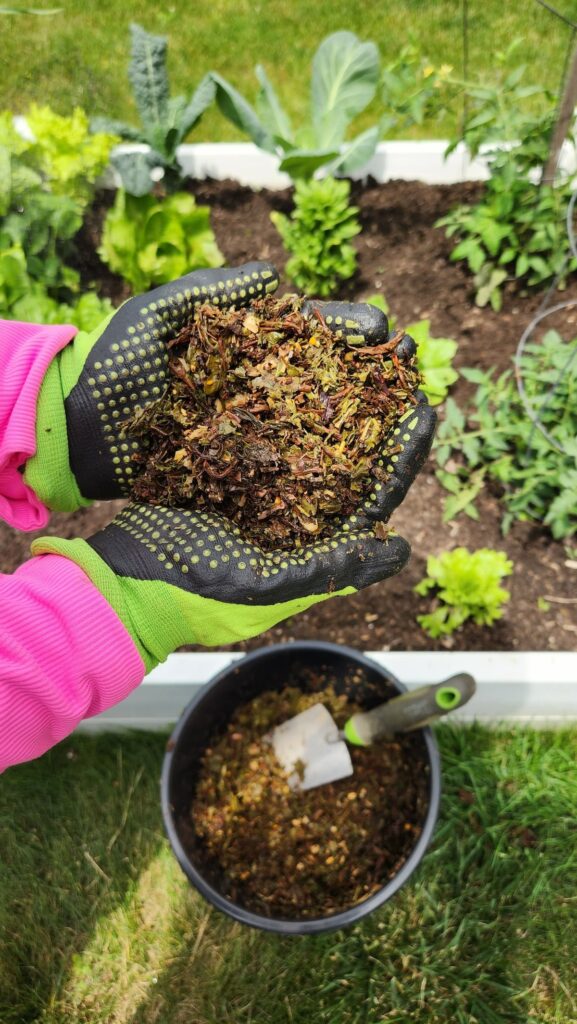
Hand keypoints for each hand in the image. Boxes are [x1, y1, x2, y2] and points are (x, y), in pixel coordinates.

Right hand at [33, 301, 434, 664]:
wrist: (126, 578)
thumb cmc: (196, 594)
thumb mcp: (269, 585)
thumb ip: (333, 566)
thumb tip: (402, 547)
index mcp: (318, 537)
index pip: (373, 491)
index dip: (401, 454)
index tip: (425, 411)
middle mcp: (297, 503)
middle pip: (352, 446)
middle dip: (380, 402)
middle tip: (405, 352)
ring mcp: (263, 479)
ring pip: (312, 422)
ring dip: (340, 380)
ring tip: (366, 337)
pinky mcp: (229, 459)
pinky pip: (265, 415)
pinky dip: (285, 382)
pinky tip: (301, 347)